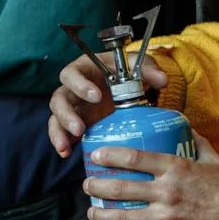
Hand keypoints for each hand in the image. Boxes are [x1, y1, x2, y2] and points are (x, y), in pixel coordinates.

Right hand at [48, 52, 168, 158]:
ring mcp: (71, 106)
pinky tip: (66, 153)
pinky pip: (60, 132)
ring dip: (59, 132)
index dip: (80, 85)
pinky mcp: (73, 122)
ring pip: (55, 117)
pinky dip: (61, 142)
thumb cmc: (127, 71)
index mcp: (84, 69)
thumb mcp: (139, 66)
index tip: (96, 96)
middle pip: (59, 99)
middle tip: (81, 128)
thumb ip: (149, 70)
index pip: (72, 74)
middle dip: (67, 114)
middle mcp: (72, 88)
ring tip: (67, 146)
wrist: (127, 85)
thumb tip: (163, 80)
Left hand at [85, 135, 218, 219]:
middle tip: (88, 185)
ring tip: (92, 212)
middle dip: (97, 186)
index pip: (134, 158)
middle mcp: (166, 192)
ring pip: (122, 217)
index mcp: (176, 168)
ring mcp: (166, 218)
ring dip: (100, 214)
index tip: (96, 157)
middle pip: (120, 187)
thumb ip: (196, 142)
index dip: (109, 156)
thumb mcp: (215, 158)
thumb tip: (183, 127)